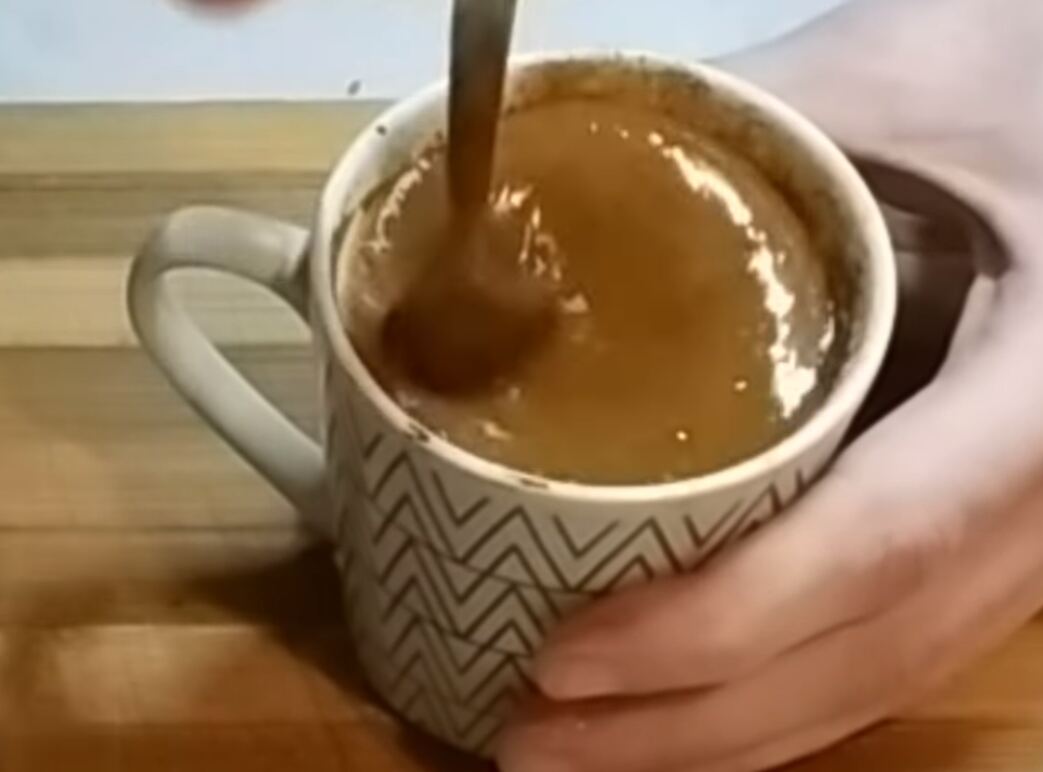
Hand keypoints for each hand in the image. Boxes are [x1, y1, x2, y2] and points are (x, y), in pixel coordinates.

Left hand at [499, 1, 1042, 769]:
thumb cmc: (1035, 87)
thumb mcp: (910, 82)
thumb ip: (748, 130)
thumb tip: (557, 175)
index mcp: (1040, 390)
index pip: (879, 542)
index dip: (720, 624)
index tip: (566, 659)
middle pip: (868, 654)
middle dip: (691, 725)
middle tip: (531, 740)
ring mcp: (1027, 535)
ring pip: (881, 677)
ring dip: (723, 738)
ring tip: (575, 750)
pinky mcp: (992, 533)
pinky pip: (889, 649)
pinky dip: (781, 700)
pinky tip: (687, 713)